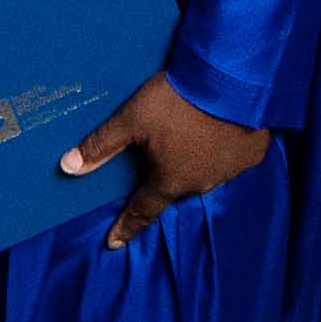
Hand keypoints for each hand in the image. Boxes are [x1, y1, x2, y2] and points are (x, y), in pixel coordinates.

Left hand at [68, 76, 270, 243]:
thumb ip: (101, 145)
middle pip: (175, 186)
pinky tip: (221, 130)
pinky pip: (232, 158)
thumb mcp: (132, 119)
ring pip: (205, 172)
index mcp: (170, 181)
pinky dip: (223, 149)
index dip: (126, 226)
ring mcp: (230, 170)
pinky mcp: (253, 152)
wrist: (234, 79)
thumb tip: (67, 167)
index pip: (142, 211)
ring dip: (196, 161)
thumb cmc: (180, 100)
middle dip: (166, 178)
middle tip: (159, 161)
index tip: (114, 241)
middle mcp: (201, 184)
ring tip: (191, 138)